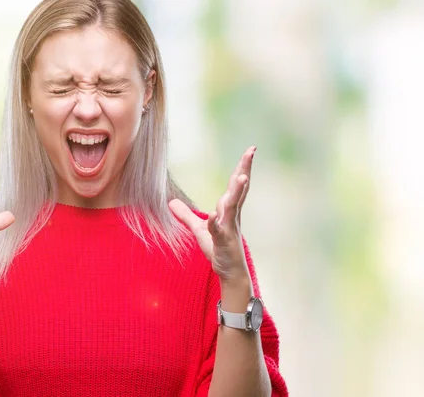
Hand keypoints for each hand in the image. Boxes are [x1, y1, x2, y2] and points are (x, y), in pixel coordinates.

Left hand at [169, 146, 255, 282]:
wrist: (230, 273)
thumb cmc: (219, 250)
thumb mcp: (199, 230)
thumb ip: (186, 215)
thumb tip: (171, 202)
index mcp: (228, 210)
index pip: (235, 185)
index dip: (242, 167)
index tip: (250, 150)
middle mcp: (232, 216)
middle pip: (239, 189)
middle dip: (245, 170)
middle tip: (252, 152)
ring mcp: (229, 228)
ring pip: (233, 207)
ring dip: (237, 192)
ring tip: (242, 177)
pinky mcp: (223, 242)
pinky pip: (219, 230)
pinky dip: (216, 222)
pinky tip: (215, 214)